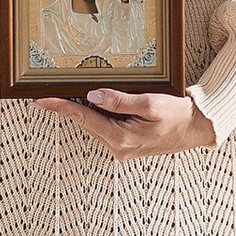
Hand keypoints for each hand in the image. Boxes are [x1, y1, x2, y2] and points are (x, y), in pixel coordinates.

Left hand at [37, 88, 212, 152]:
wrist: (194, 129)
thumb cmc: (176, 116)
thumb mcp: (150, 104)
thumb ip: (120, 100)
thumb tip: (93, 96)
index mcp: (121, 138)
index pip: (83, 118)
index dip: (61, 107)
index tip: (41, 99)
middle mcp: (117, 146)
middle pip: (87, 121)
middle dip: (74, 104)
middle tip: (56, 88)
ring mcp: (121, 147)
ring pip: (96, 123)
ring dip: (90, 108)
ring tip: (89, 91)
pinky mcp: (126, 143)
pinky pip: (106, 126)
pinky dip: (102, 113)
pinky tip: (106, 102)